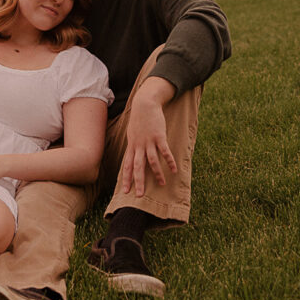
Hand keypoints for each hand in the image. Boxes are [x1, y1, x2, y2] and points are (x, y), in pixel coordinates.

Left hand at [121, 77, 176, 196]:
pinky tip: (174, 169)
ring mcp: (148, 141)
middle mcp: (138, 146)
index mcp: (132, 146)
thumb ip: (133, 145)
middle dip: (138, 182)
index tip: (125, 191)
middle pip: (136, 167)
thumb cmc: (139, 119)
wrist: (145, 104)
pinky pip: (164, 151)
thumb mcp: (132, 133)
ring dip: (157, 174)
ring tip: (162, 184)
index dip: (126, 178)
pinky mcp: (159, 136)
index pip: (127, 165)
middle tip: (139, 195)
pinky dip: (169, 161)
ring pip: (151, 161)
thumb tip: (132, 156)